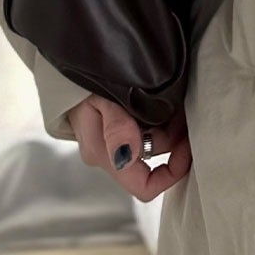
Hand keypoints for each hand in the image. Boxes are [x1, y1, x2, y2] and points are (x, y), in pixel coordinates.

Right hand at [65, 94, 191, 201]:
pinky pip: (147, 133)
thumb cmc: (84, 83)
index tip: (186, 147)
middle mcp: (110, 157)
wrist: (68, 68)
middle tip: (182, 112)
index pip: (144, 186)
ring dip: (170, 127)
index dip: (172, 172)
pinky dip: (160, 121)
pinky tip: (162, 103)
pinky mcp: (118, 134)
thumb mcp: (101, 99)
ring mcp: (113, 146)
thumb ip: (116, 128)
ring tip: (174, 102)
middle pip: (155, 162)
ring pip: (154, 144)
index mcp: (105, 156)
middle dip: (174, 140)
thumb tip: (127, 158)